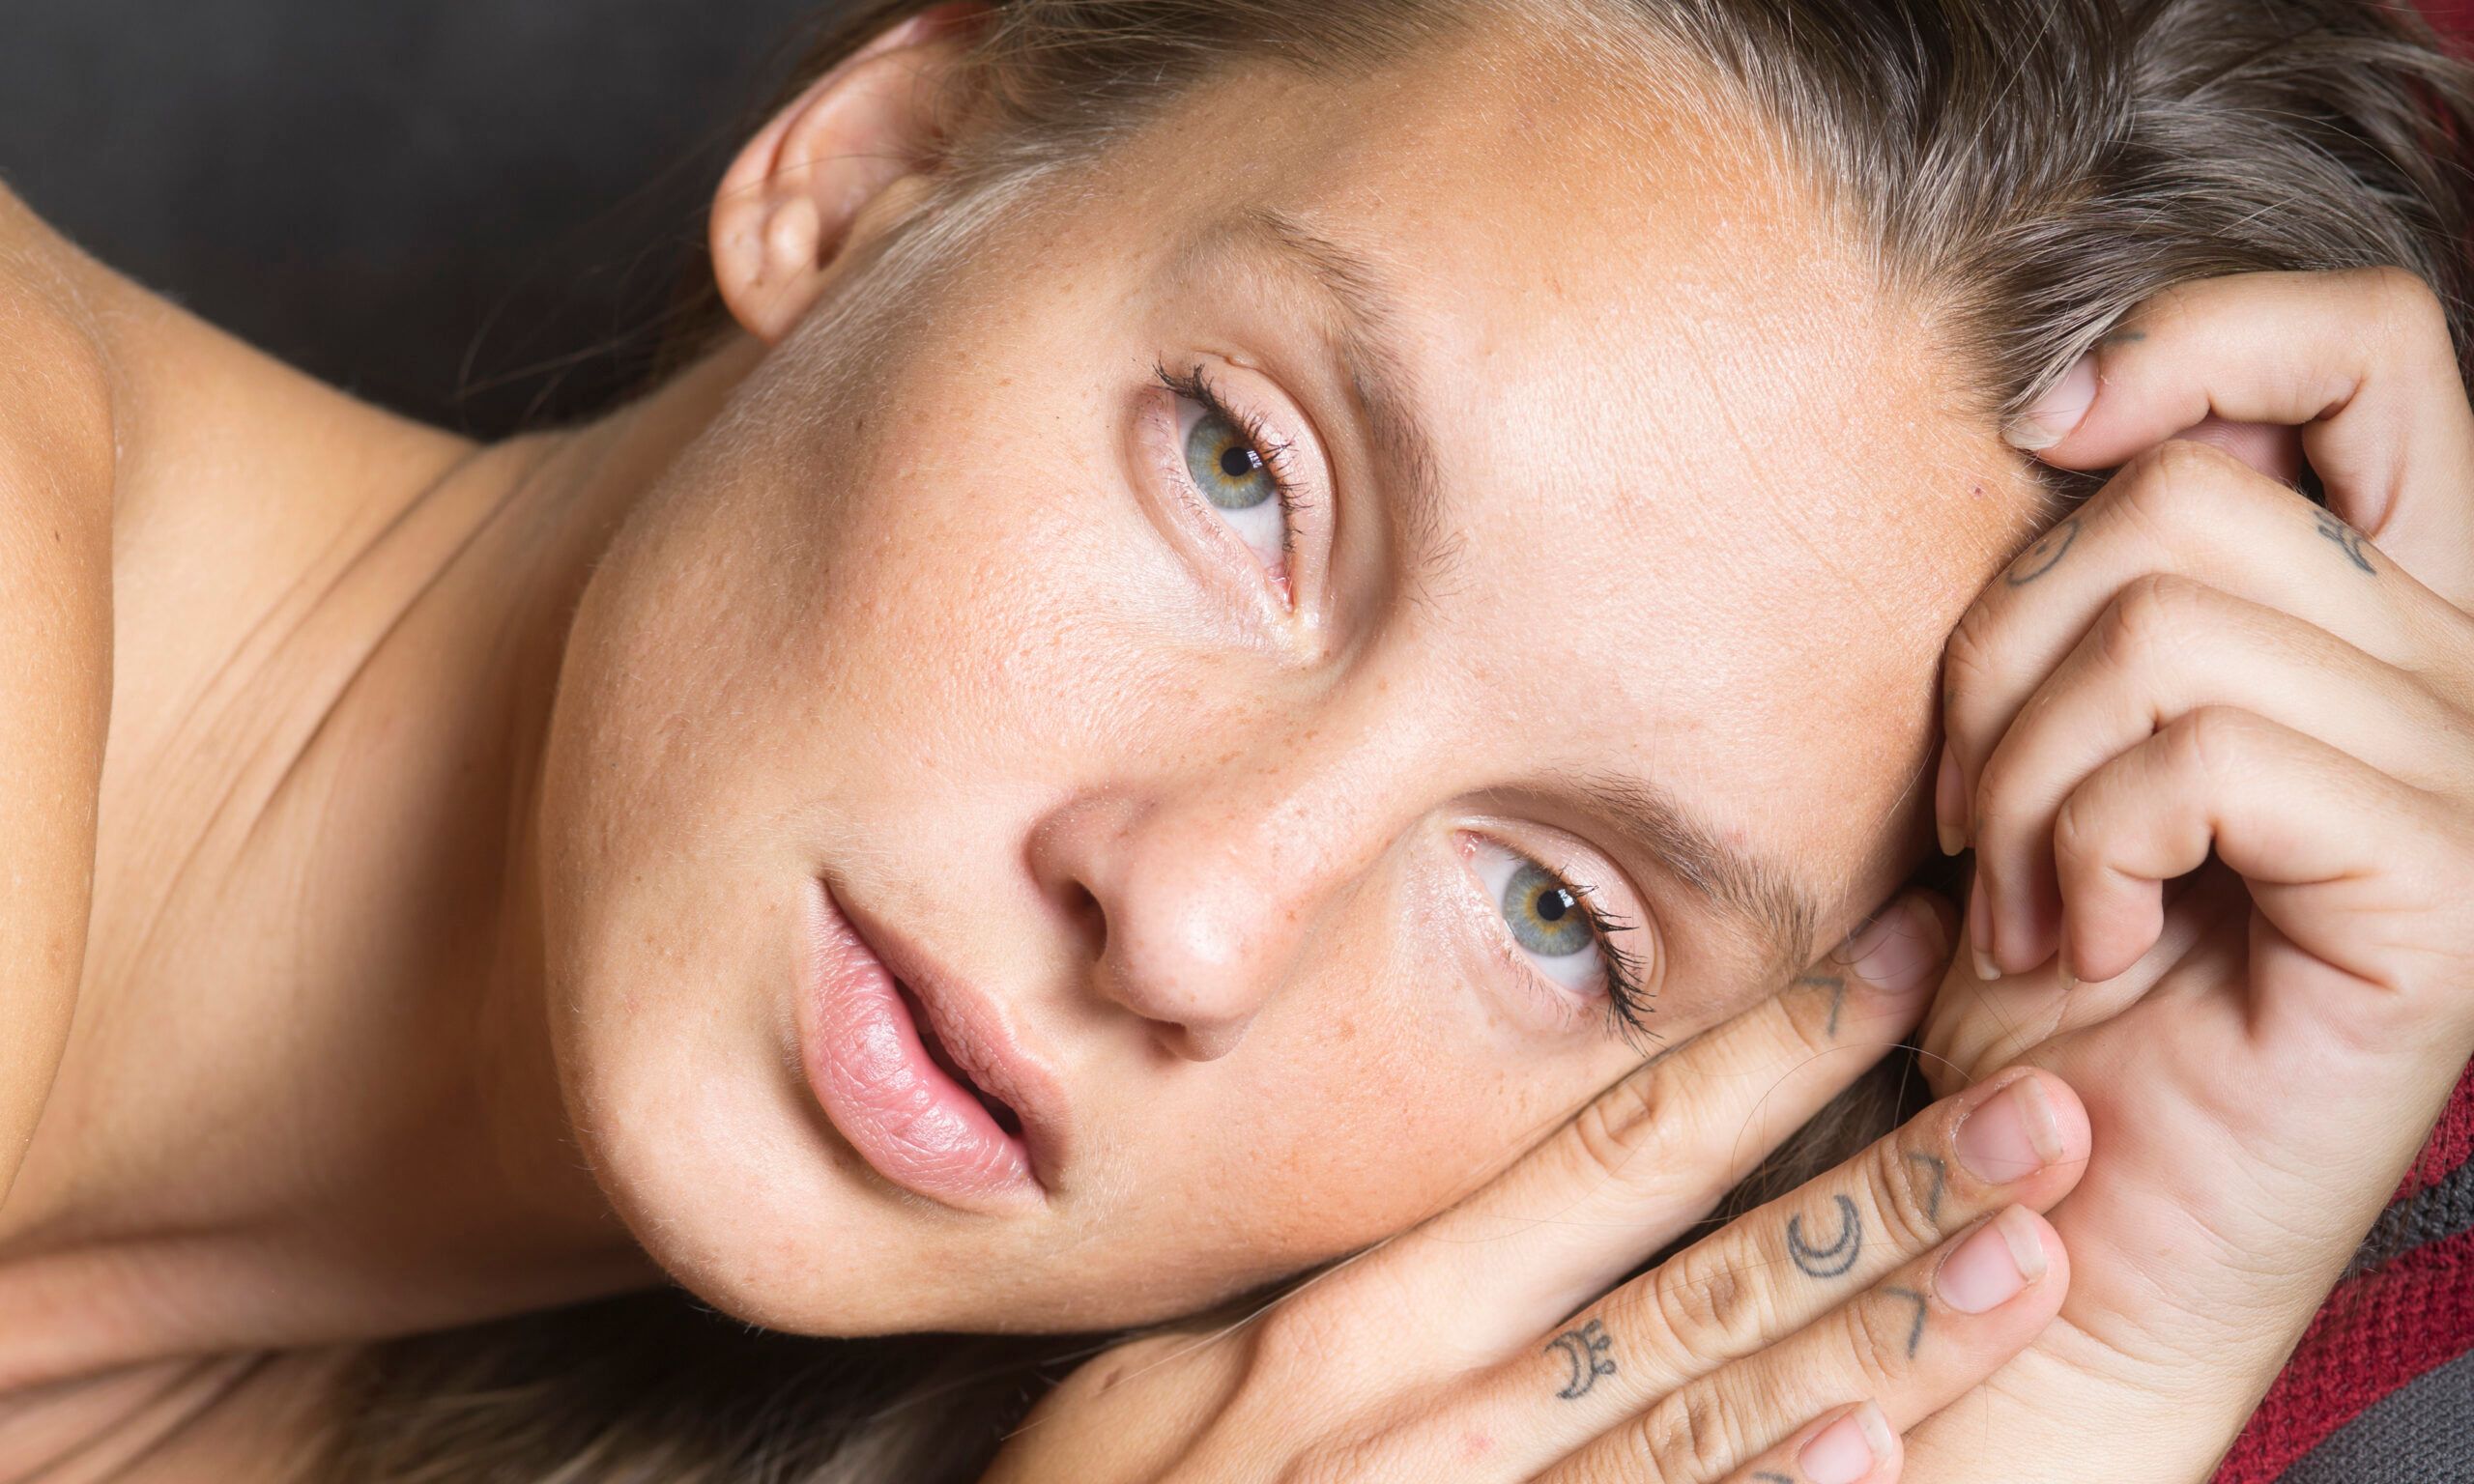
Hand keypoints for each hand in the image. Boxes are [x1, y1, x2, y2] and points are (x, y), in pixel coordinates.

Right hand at [984, 891, 2093, 1483]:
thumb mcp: (1171, 1370)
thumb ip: (1322, 1290)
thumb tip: (1472, 1210)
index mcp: (1351, 1309)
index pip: (1596, 1147)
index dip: (1760, 1048)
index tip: (1892, 956)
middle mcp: (1412, 1402)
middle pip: (1683, 1267)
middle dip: (1879, 1181)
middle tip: (2048, 1099)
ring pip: (1694, 1411)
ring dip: (1873, 1331)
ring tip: (2025, 1253)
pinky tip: (1874, 1461)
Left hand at [1912, 267, 2473, 1481]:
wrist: (2057, 1212)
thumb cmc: (2041, 982)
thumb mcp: (2040, 733)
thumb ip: (2100, 581)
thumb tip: (2063, 407)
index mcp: (2377, 613)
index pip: (2363, 352)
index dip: (2196, 340)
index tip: (2038, 423)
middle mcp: (2460, 673)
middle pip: (2190, 498)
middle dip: (2007, 658)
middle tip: (1980, 816)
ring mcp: (2471, 778)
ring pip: (2169, 623)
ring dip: (2024, 776)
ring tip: (2019, 897)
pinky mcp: (2441, 888)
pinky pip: (2203, 756)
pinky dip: (2078, 846)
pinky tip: (2077, 942)